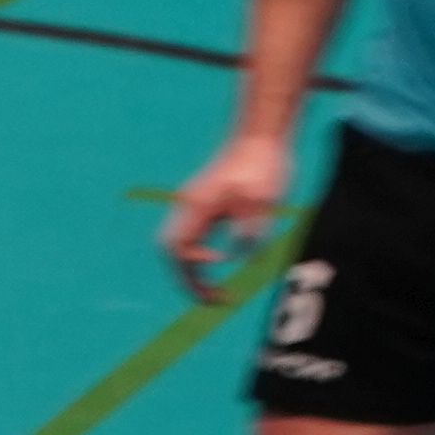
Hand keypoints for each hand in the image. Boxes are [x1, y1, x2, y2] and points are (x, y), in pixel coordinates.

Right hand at [157, 134, 296, 300]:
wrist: (262, 135)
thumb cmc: (263, 164)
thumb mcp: (262, 199)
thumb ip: (250, 229)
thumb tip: (238, 257)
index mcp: (197, 206)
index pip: (179, 248)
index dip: (195, 265)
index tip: (224, 263)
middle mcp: (189, 207)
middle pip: (171, 252)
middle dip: (188, 280)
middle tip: (215, 299)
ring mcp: (194, 205)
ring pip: (178, 246)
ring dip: (193, 271)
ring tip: (216, 290)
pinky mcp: (205, 204)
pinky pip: (192, 238)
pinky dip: (200, 256)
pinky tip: (221, 260)